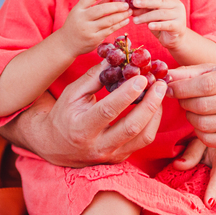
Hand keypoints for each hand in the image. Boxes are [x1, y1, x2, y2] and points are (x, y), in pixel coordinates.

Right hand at [24, 63, 166, 167]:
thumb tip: (116, 58)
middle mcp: (98, 145)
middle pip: (131, 127)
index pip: (108, 110)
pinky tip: (154, 106)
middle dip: (150, 104)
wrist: (55, 147)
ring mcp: (112, 154)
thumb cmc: (63, 116)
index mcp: (82, 128)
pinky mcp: (121, 157)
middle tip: (160, 84)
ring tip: (160, 92)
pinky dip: (153, 122)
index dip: (126, 94)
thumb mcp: (73, 94)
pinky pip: (143, 141)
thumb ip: (94, 77)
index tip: (141, 77)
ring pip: (143, 137)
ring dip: (156, 113)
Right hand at [56, 0, 131, 57]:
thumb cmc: (76, 25)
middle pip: (102, 9)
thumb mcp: (81, 13)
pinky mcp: (94, 39)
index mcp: (77, 9)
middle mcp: (82, 19)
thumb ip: (96, 4)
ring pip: (108, 21)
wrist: (66, 44)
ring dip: (121, 15)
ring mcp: (88, 30)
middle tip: (126, 4)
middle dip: (116, 6)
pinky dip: (119, 24)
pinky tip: (125, 20)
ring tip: (129, 12)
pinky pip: (110, 30)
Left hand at [127, 0, 188, 50]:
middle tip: (135, 3)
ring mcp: (179, 15)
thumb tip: (130, 7)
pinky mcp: (179, 26)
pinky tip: (150, 26)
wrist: (176, 38)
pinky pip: (167, 25)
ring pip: (161, 14)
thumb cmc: (162, 24)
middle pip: (160, 2)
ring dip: (146, 16)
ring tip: (135, 21)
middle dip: (146, 2)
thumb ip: (144, 10)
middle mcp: (176, 5)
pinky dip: (158, 25)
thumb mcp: (152, 16)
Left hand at [166, 63, 215, 150]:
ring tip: (193, 110)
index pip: (204, 85)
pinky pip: (208, 139)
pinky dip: (199, 132)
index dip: (181, 88)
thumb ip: (189, 73)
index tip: (169, 88)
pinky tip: (203, 122)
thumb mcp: (215, 72)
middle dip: (185, 102)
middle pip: (202, 106)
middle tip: (182, 99)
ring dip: (190, 117)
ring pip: (203, 124)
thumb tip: (165, 76)